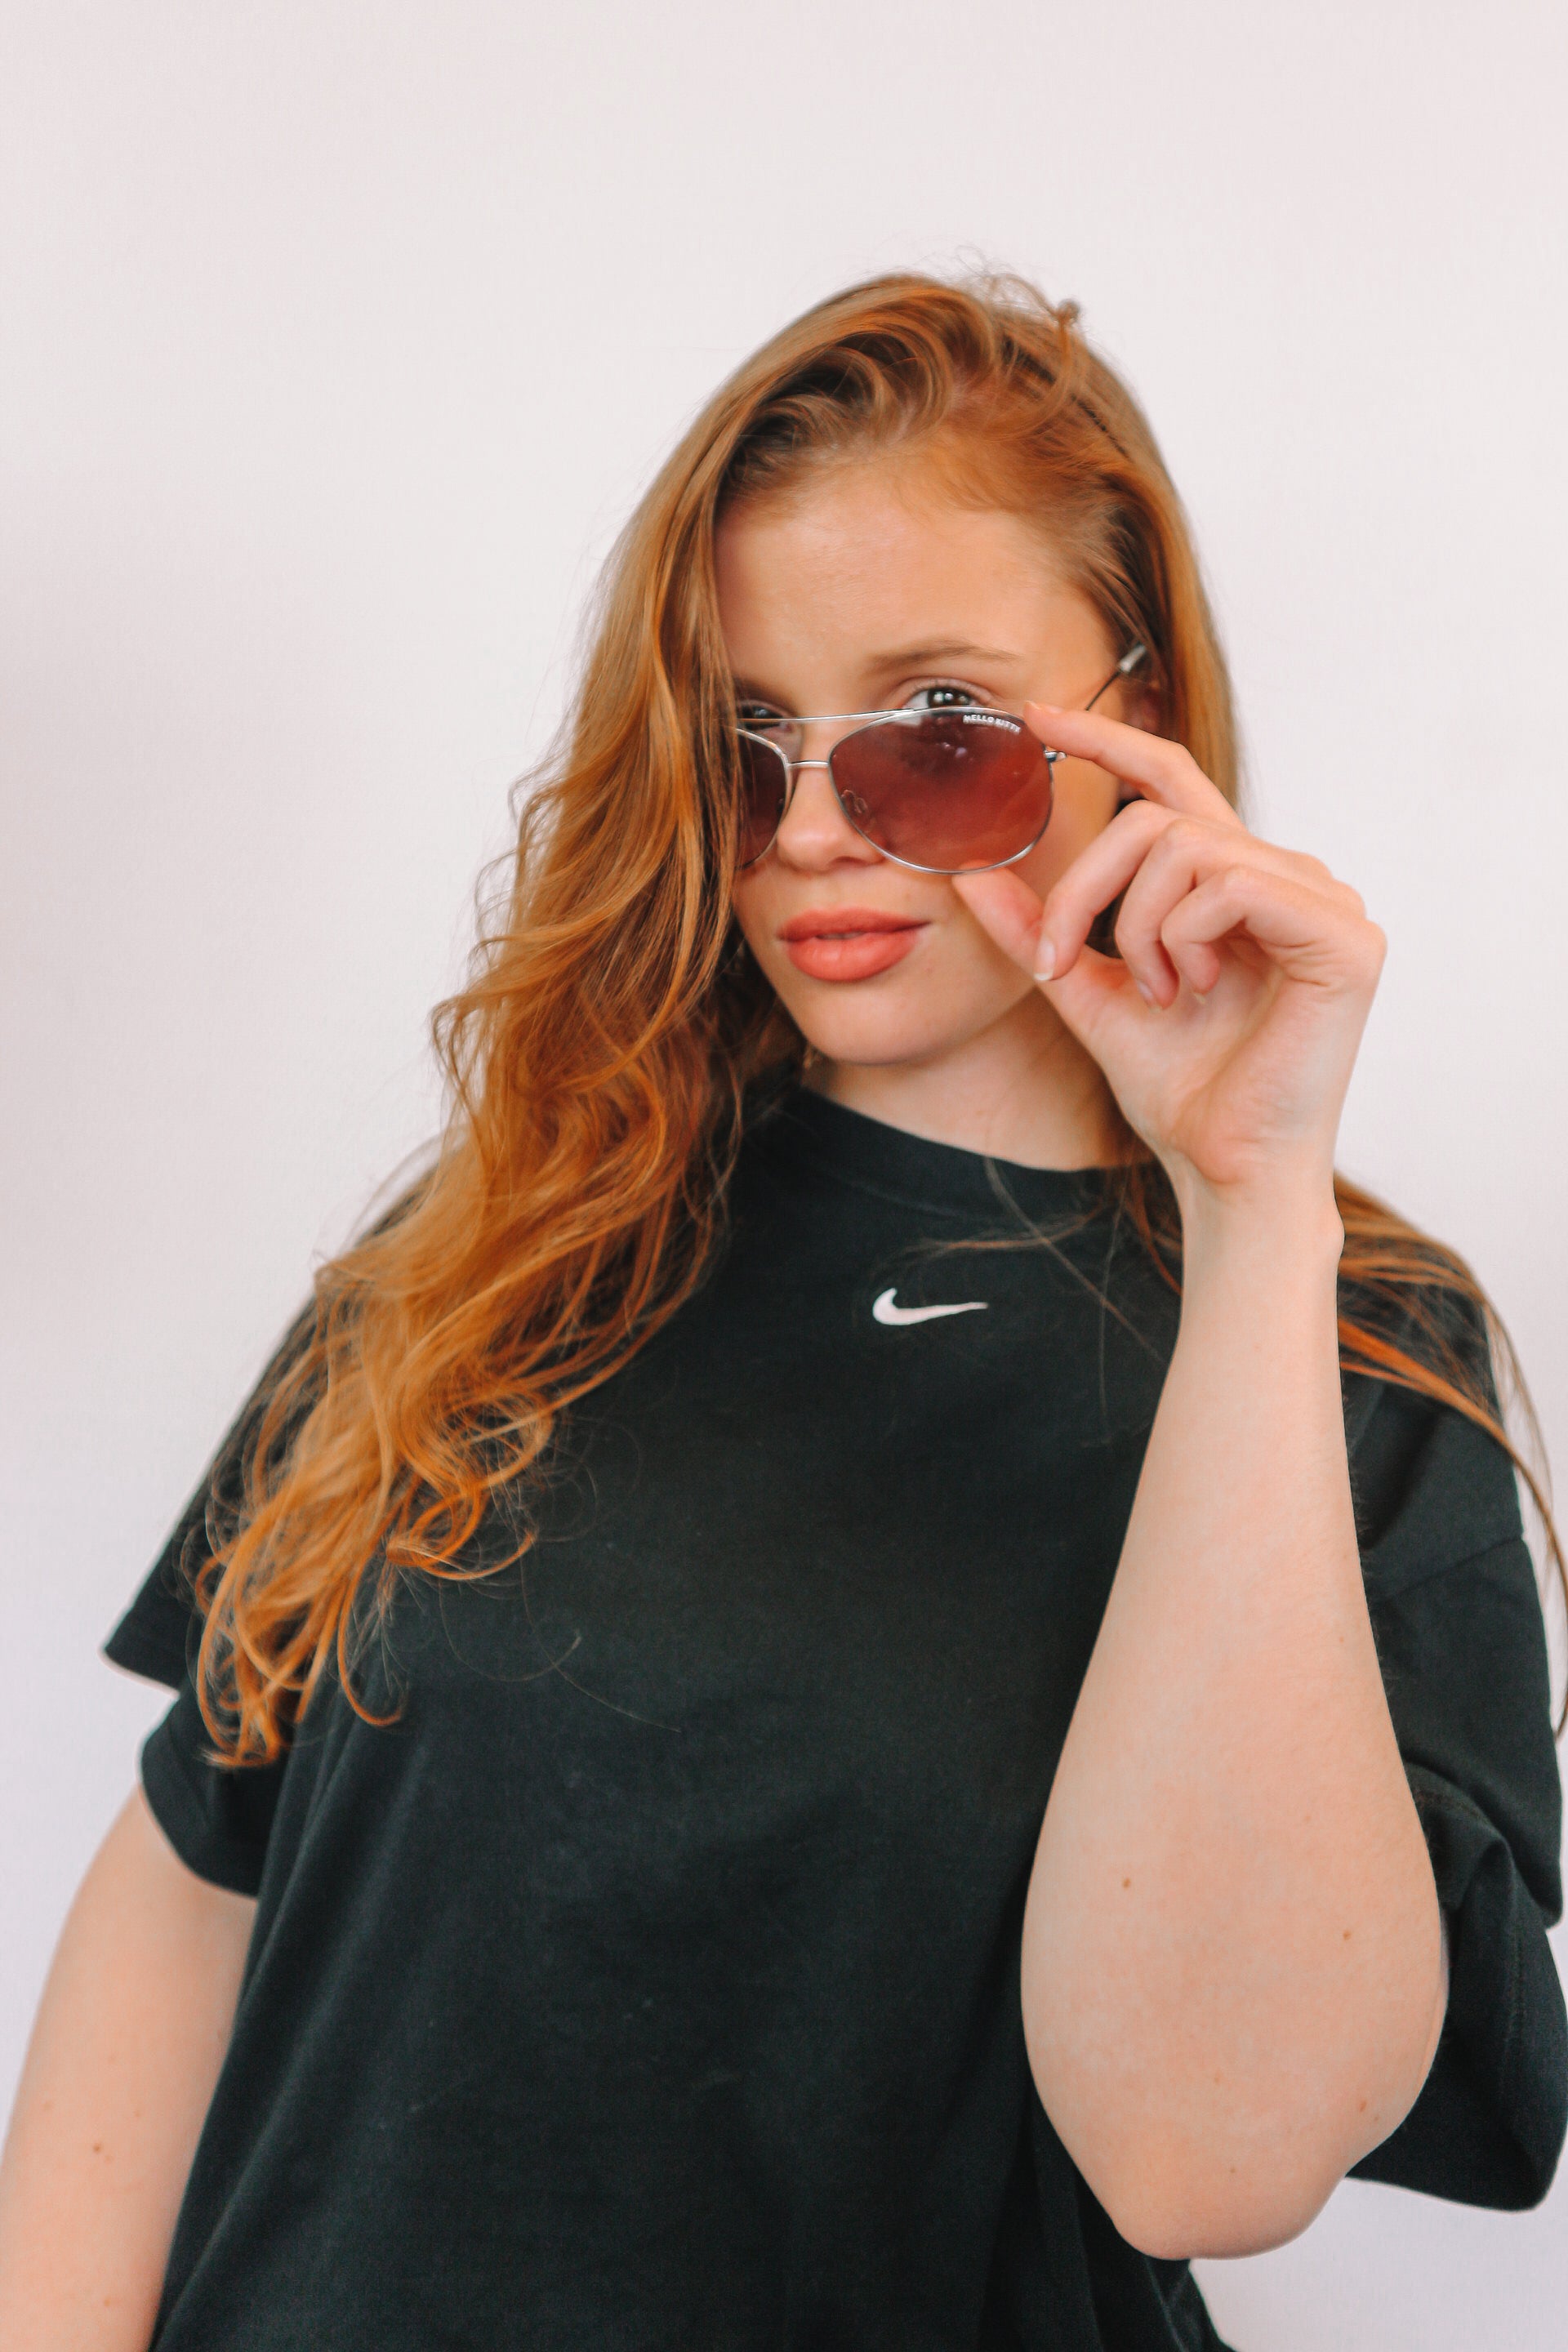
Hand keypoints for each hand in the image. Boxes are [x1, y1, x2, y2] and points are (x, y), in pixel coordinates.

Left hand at [951, 706, 1384, 1218]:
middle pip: (1157, 818)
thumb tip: (969, 874)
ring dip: (1140, 927)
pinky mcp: (1346, 936)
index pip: (1170, 780)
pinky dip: (1188, 937)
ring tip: (1159, 991)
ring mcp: (1325, 901)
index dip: (1105, 741)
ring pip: (1188, 848)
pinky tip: (1199, 990)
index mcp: (1233, 881)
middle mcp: (1286, 877)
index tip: (1035, 717)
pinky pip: (1230, 884)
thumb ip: (1039, 932)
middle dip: (1086, 887)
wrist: (1223, 1166)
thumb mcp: (1086, 994)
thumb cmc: (1177, 1087)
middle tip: (1063, 960)